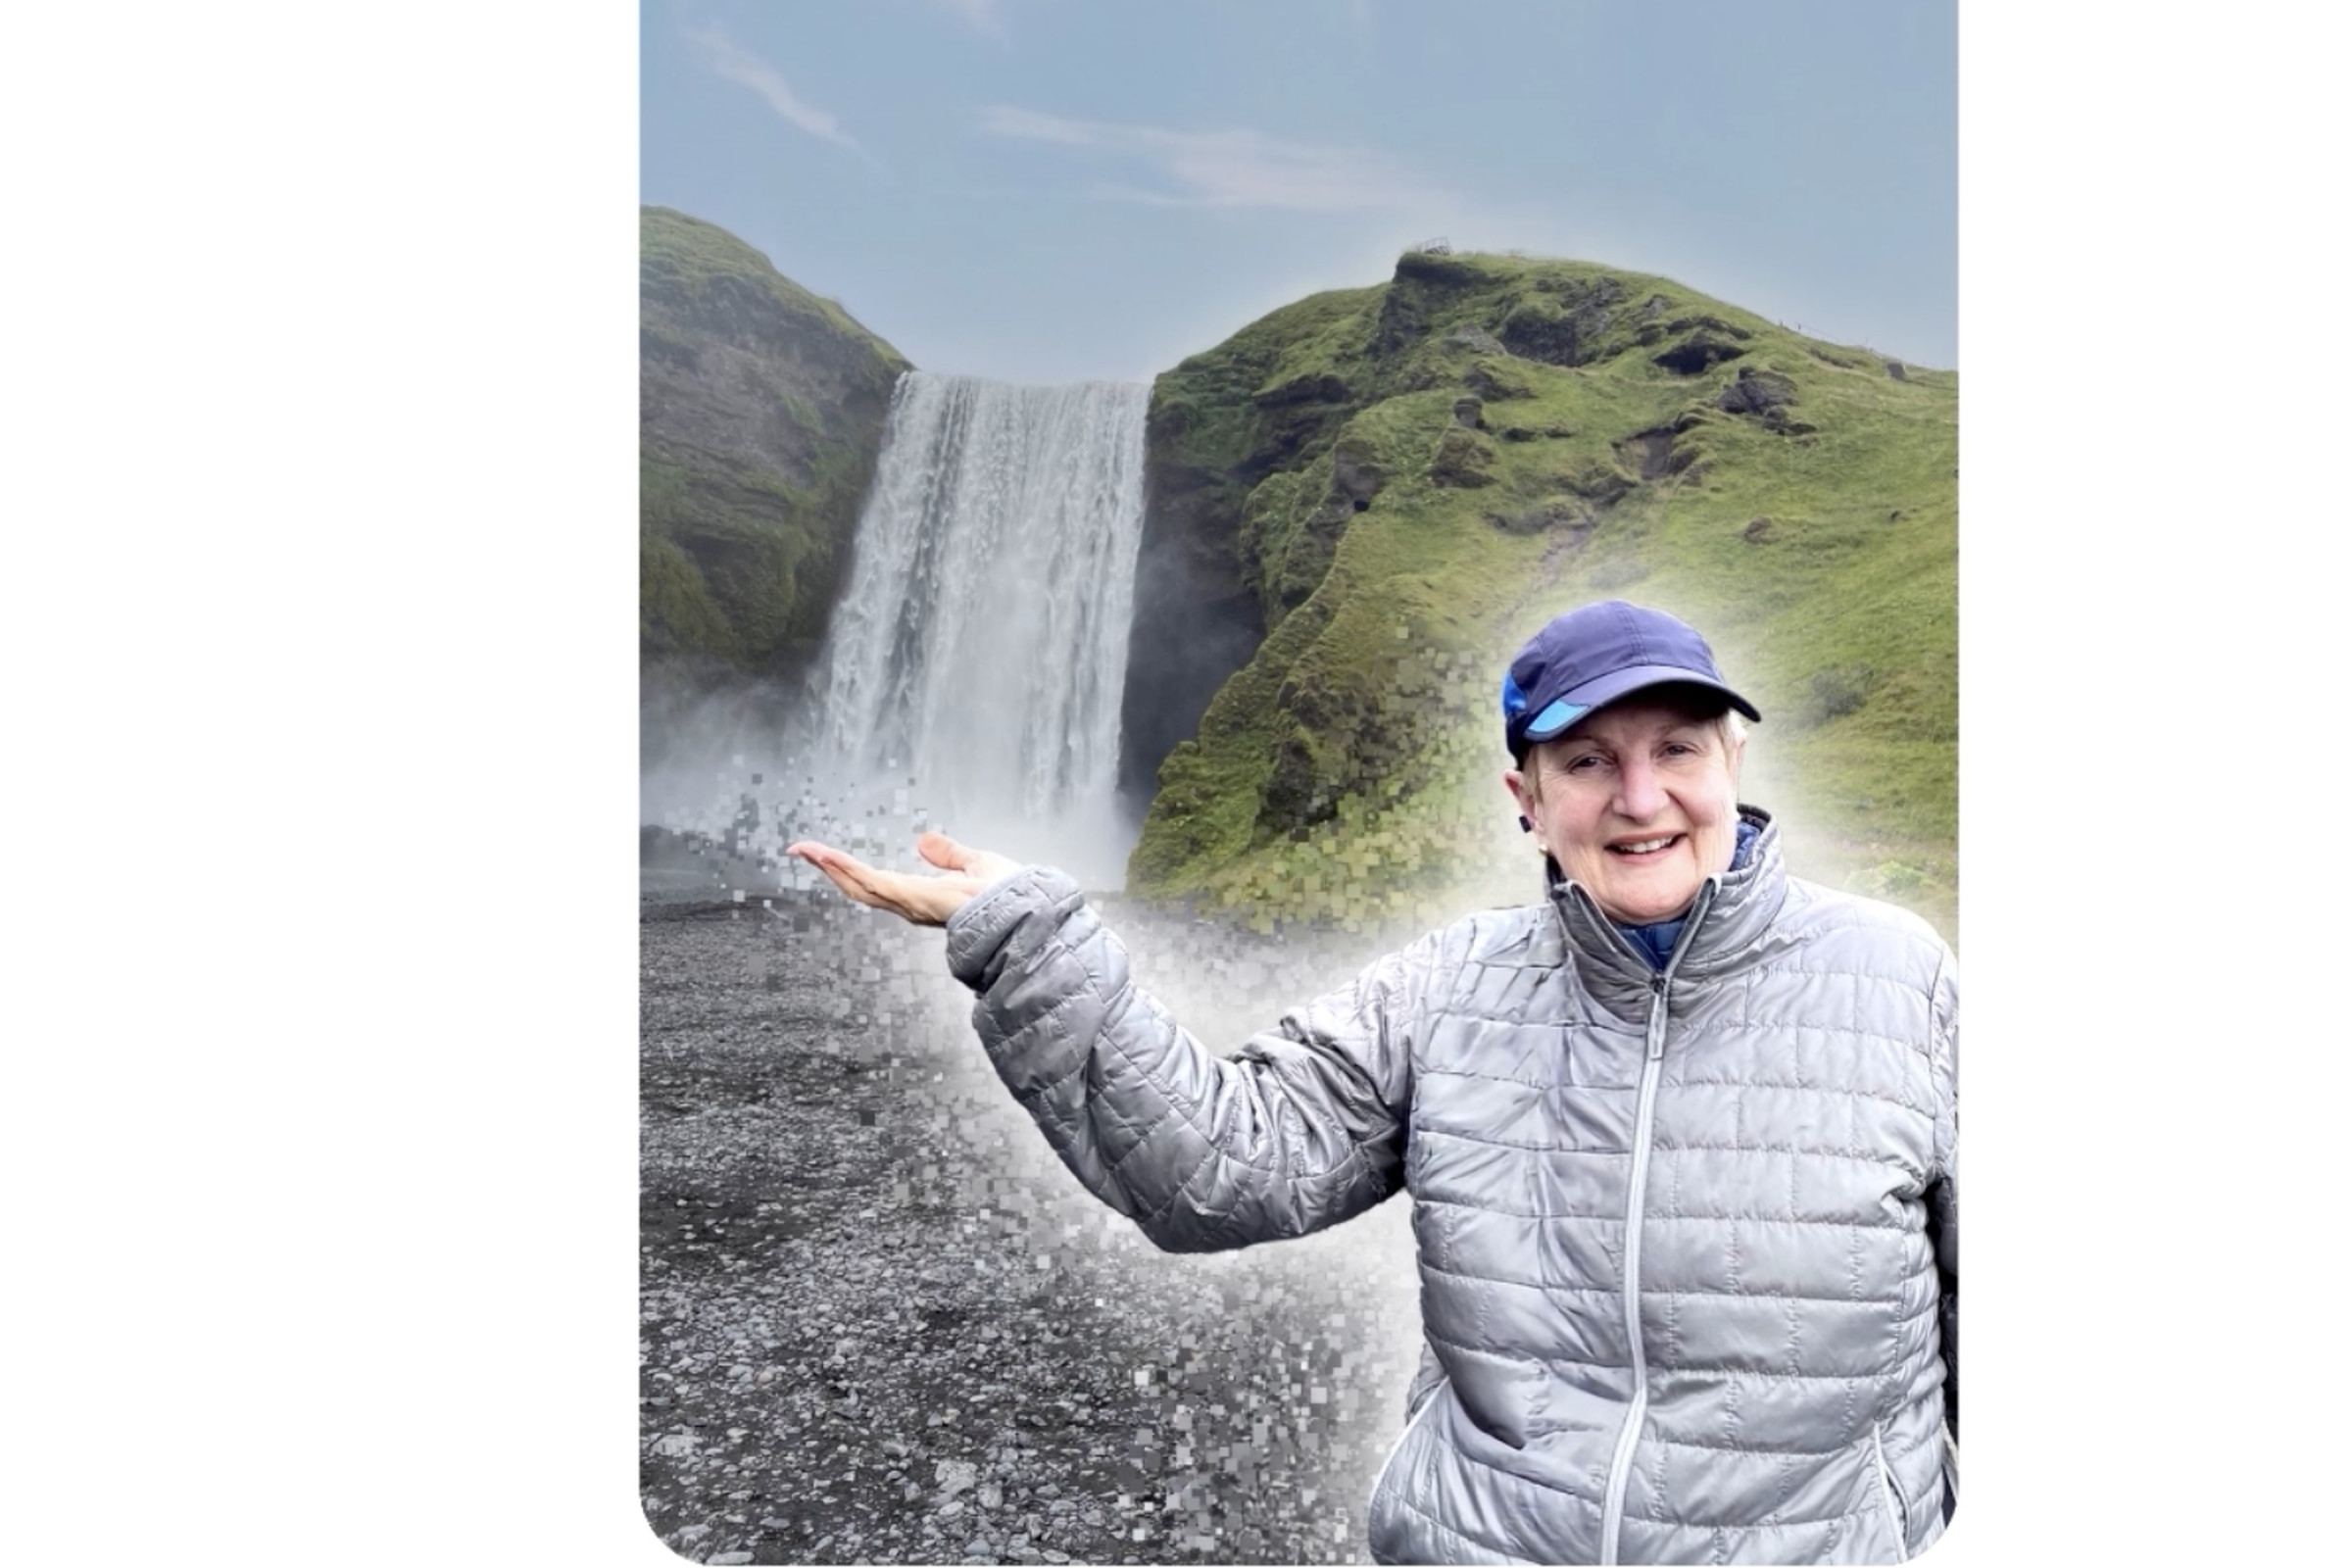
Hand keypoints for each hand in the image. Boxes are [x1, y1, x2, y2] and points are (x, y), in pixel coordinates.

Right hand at [785, 831, 1023, 926]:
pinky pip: (868, 880)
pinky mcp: (907, 896)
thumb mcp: (975, 863)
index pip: (879, 884)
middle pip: (859, 887)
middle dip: (830, 869)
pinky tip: (823, 855)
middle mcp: (909, 904)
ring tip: (803, 849)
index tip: (831, 858)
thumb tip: (924, 842)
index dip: (854, 873)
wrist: (1019, 910)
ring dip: (828, 866)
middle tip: (802, 851)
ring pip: (857, 885)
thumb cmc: (1006, 897)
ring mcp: (906, 902)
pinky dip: (842, 867)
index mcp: (922, 897)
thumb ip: (949, 855)